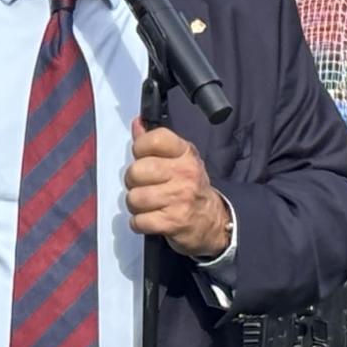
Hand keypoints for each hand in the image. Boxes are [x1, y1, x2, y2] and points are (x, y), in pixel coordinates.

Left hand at [127, 118, 231, 259]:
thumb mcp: (178, 159)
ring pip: (134, 198)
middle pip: (137, 171)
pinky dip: (138, 223)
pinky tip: (150, 219)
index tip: (143, 157)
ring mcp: (180, 198)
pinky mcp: (173, 222)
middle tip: (143, 185)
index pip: (154, 139)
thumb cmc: (189, 186)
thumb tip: (137, 122)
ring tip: (148, 204)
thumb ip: (155, 142)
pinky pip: (138, 221)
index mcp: (184, 153)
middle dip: (133, 181)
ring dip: (135, 204)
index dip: (140, 148)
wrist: (212, 220)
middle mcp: (184, 173)